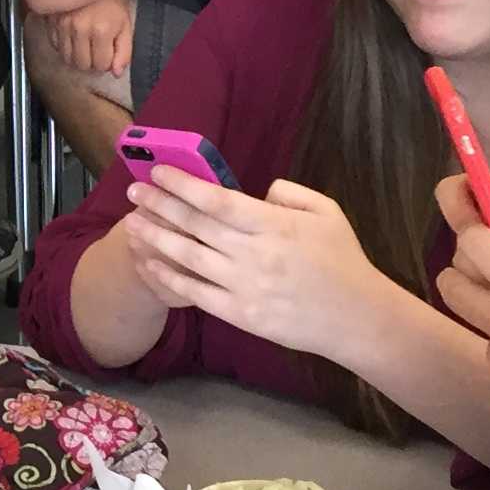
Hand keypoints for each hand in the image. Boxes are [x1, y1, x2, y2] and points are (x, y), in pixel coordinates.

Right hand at [49, 0, 132, 76]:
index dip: (106, 62)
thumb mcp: (125, 24)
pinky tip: (71, 36)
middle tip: (95, 50)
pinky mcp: (51, 20)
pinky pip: (55, 45)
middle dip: (91, 62)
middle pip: (82, 65)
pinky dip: (63, 46)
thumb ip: (124, 51)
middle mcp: (80, 29)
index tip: (107, 52)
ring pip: (66, 58)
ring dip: (76, 56)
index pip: (101, 65)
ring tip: (83, 44)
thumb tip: (116, 72)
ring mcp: (63, 25)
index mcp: (101, 30)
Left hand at [119, 171, 384, 359]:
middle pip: (195, 225)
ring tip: (132, 223)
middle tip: (133, 191)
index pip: (218, 200)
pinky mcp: (241, 315)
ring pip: (188, 258)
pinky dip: (168, 277)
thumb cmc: (342, 260)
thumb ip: (289, 194)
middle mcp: (254, 254)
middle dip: (160, 205)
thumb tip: (257, 190)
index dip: (183, 184)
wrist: (357, 318)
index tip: (158, 171)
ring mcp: (245, 287)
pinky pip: (195, 293)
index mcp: (274, 225)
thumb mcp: (327, 212)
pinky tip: (149, 262)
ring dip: (156, 238)